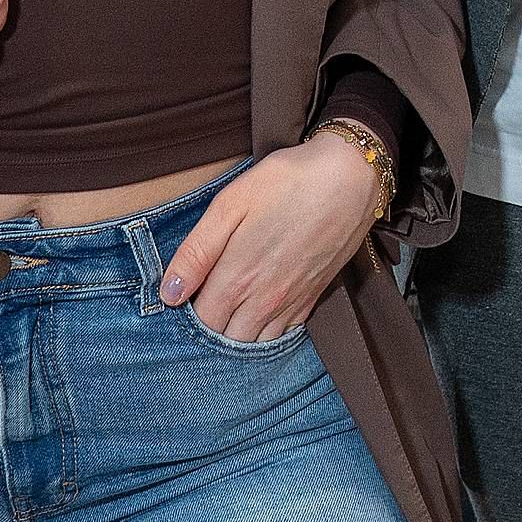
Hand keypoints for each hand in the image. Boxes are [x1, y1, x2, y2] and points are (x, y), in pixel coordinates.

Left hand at [155, 133, 379, 343]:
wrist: (351, 178)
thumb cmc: (287, 182)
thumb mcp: (230, 204)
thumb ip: (196, 252)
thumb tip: (170, 294)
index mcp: (237, 277)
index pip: (200, 321)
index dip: (187, 313)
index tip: (183, 295)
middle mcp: (263, 301)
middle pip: (225, 339)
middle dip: (209, 328)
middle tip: (205, 299)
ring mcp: (290, 303)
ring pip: (254, 343)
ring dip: (236, 334)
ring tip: (229, 309)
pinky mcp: (312, 299)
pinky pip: (282, 335)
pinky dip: (265, 333)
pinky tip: (258, 311)